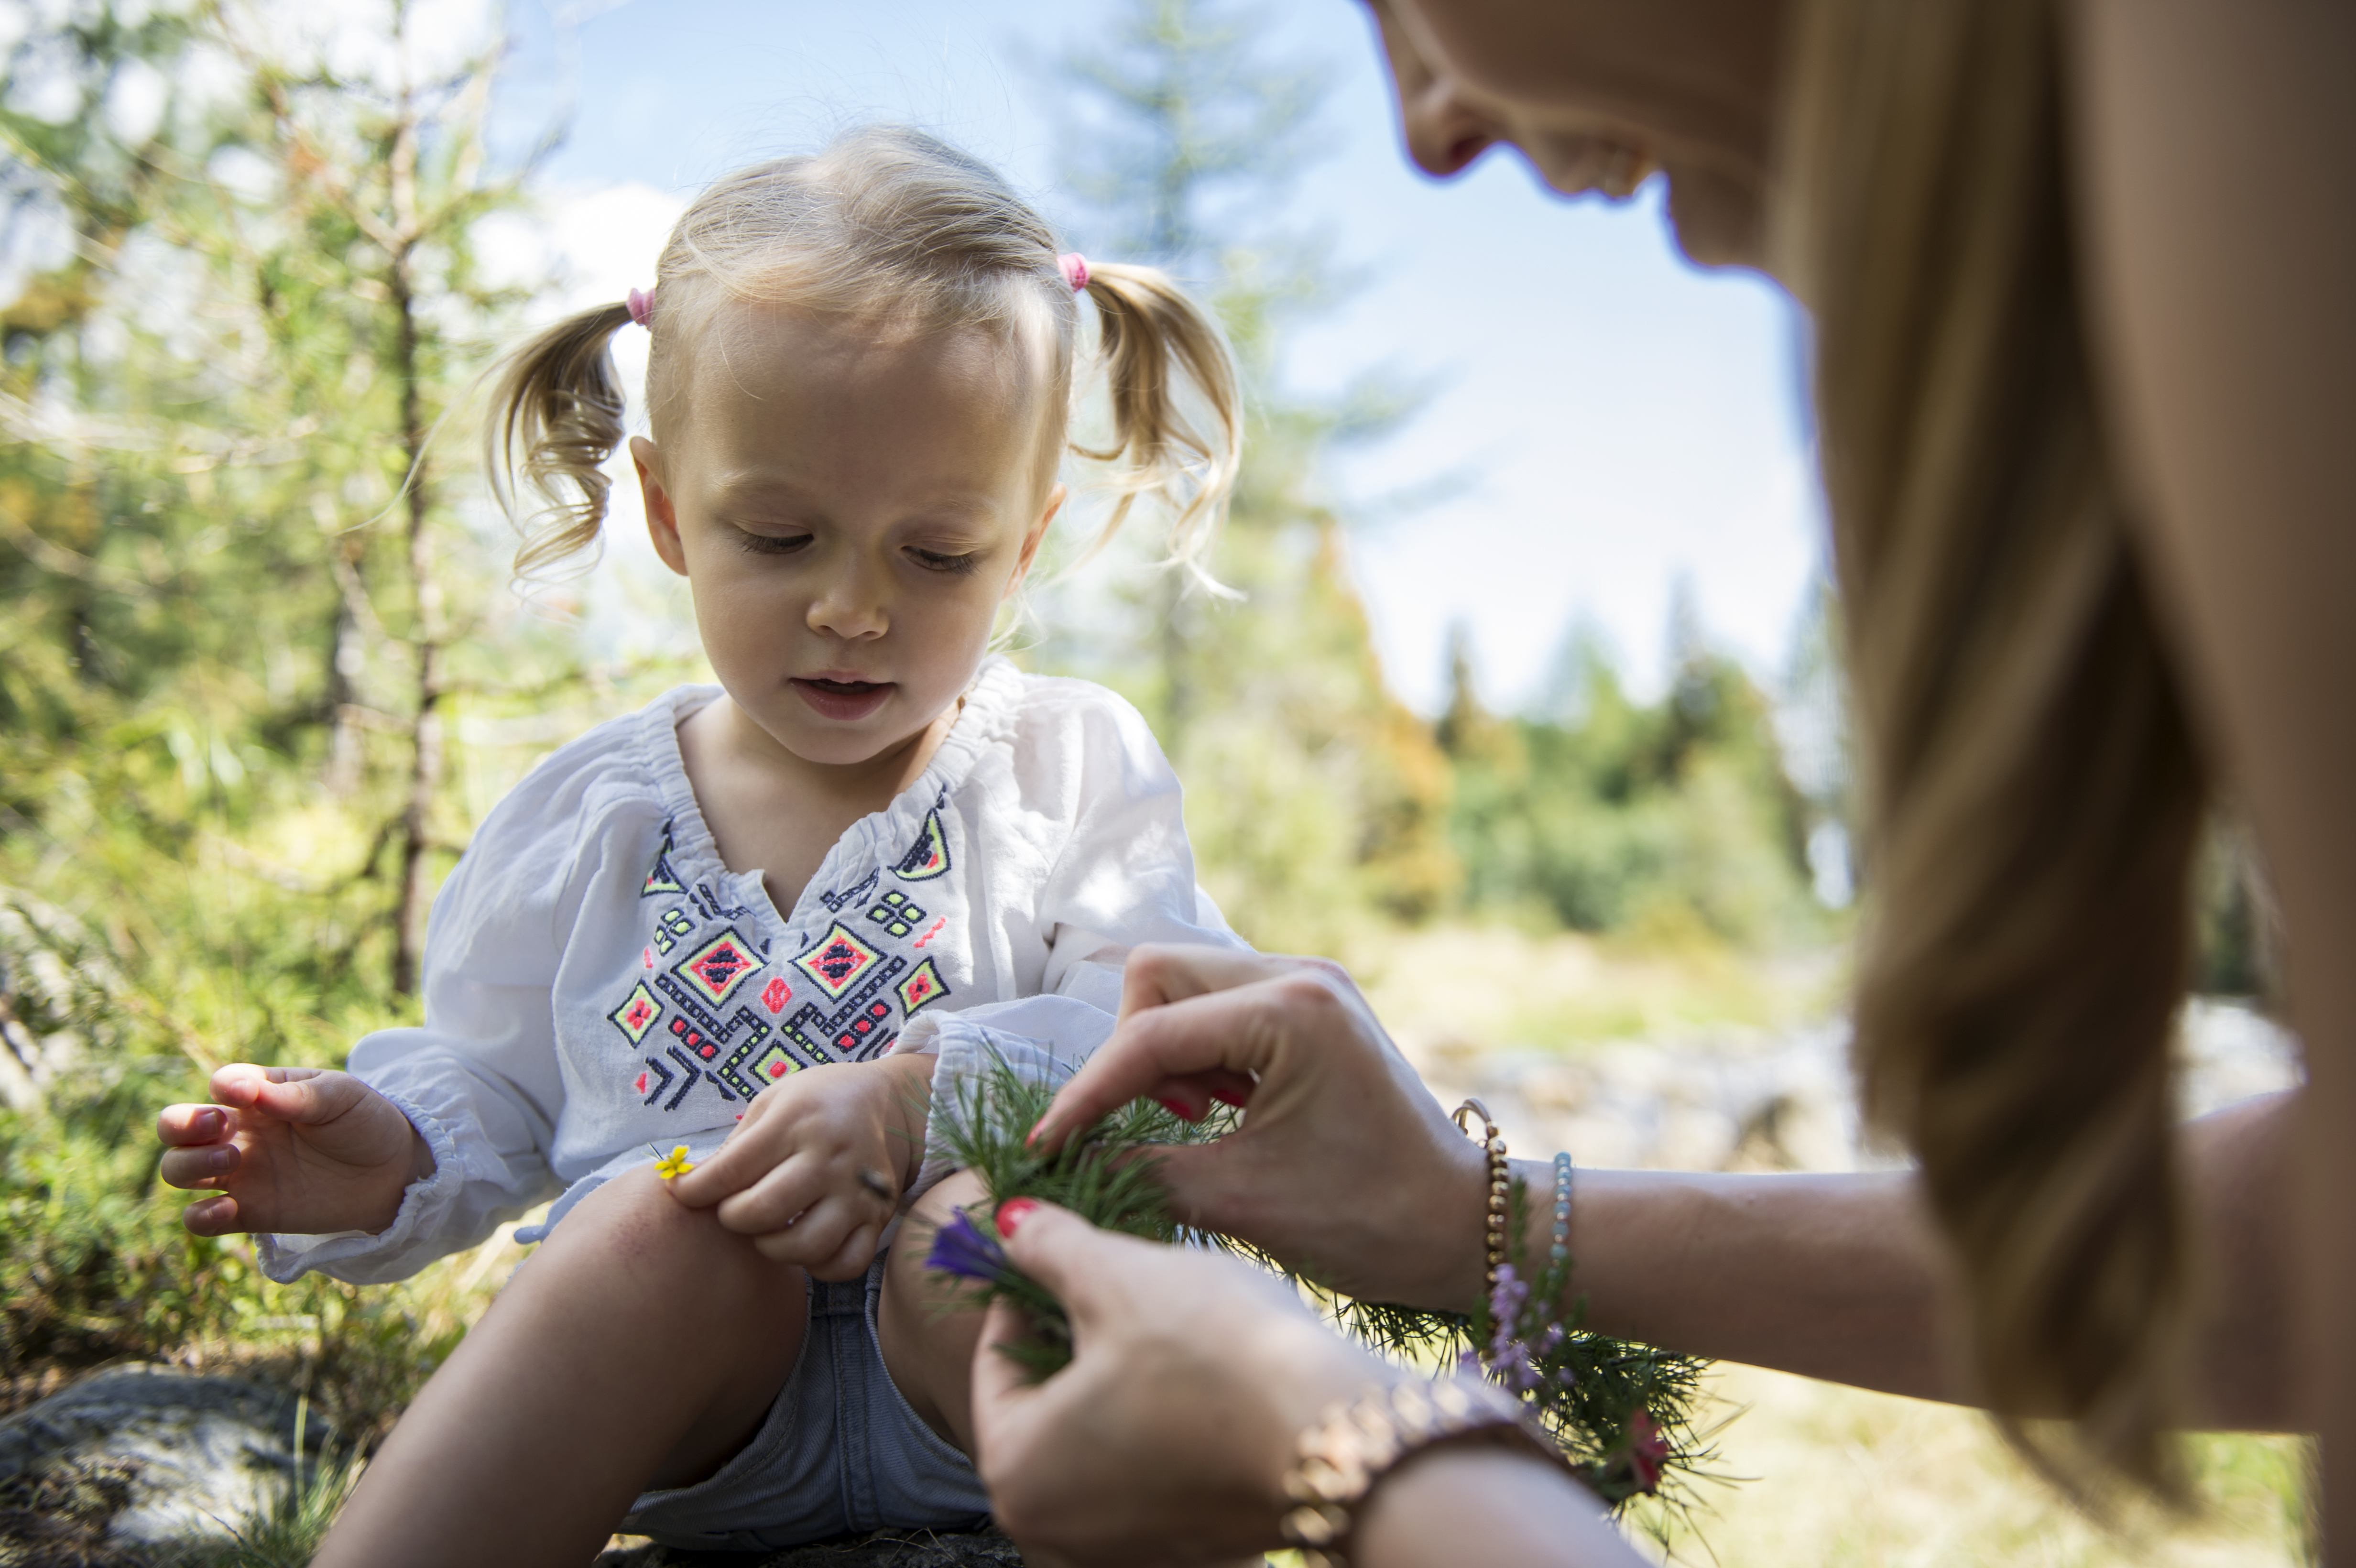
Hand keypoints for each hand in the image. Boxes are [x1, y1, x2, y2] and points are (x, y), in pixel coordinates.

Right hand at [156, 1065, 432, 1236]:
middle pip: (174, 1126)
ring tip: (232, 1162)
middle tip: (219, 1127)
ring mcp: (240, 1174)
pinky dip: (200, 1217)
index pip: (218, 1085)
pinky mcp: (249, 1212)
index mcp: (259, 1096)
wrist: (393, 1172)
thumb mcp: (340, 1096)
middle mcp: (240, 1133)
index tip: (244, 1094)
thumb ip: (296, 1095)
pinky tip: (228, 1209)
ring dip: (189, 1165)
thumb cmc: (364, 1122)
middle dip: (179, 1125)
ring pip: (178, 1170)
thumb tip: (247, 1091)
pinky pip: (200, 1219)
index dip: (222, 1087)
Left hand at [666, 1052, 933, 1280]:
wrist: (884, 1101)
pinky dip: (819, 1266)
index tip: (683, 1192)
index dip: (694, 1190)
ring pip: (805, 1245)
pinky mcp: (878, 1216)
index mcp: (796, 1122)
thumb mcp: (771, 1103)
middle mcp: (829, 1157)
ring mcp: (857, 1191)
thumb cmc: (814, 1103)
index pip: (730, 1170)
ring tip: (767, 1229)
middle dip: (733, 1217)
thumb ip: (734, 1147)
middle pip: (764, 1211)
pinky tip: (804, 1245)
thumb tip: (687, 1187)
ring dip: (772, 1247)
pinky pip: (846, 1263)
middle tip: (733, 1208)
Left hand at [970, 1200, 1383, 1567]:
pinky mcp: (1193, 1546)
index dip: (1026, 1292)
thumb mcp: (1119, 1277)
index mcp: (1018, 1472)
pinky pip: (1159, 1471)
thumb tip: (1012, 1222)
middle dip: (1078, 1337)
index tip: (1059, 1250)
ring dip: (1127, 1377)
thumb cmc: (1220, 1357)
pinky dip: (1172, 1423)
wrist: (1346, 1434)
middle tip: (1116, 1276)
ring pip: (1105, 1437)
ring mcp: (1128, 1549)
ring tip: (1169, 1318)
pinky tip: (1208, 1375)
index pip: (996, 1363)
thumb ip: (1051, 1247)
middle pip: (1049, 1406)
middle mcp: (1058, 1531)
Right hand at [1027, 945, 1486, 1309]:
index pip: (1150, 1034)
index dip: (1088, 1093)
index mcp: (1292, 1011)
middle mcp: (1300, 975)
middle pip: (1157, 974)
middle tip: (1170, 1121)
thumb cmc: (1369, 1221)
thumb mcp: (1241, 1201)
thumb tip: (1059, 1170)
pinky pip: (1218, 1004)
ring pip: (1182, 984)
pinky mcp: (1311, 1006)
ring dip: (1166, 1050)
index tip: (1047, 1146)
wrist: (1462, 1229)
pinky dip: (1199, 1052)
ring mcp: (1309, 984)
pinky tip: (1222, 1106)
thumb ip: (1140, 1171)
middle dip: (1133, 1052)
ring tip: (1200, 1118)